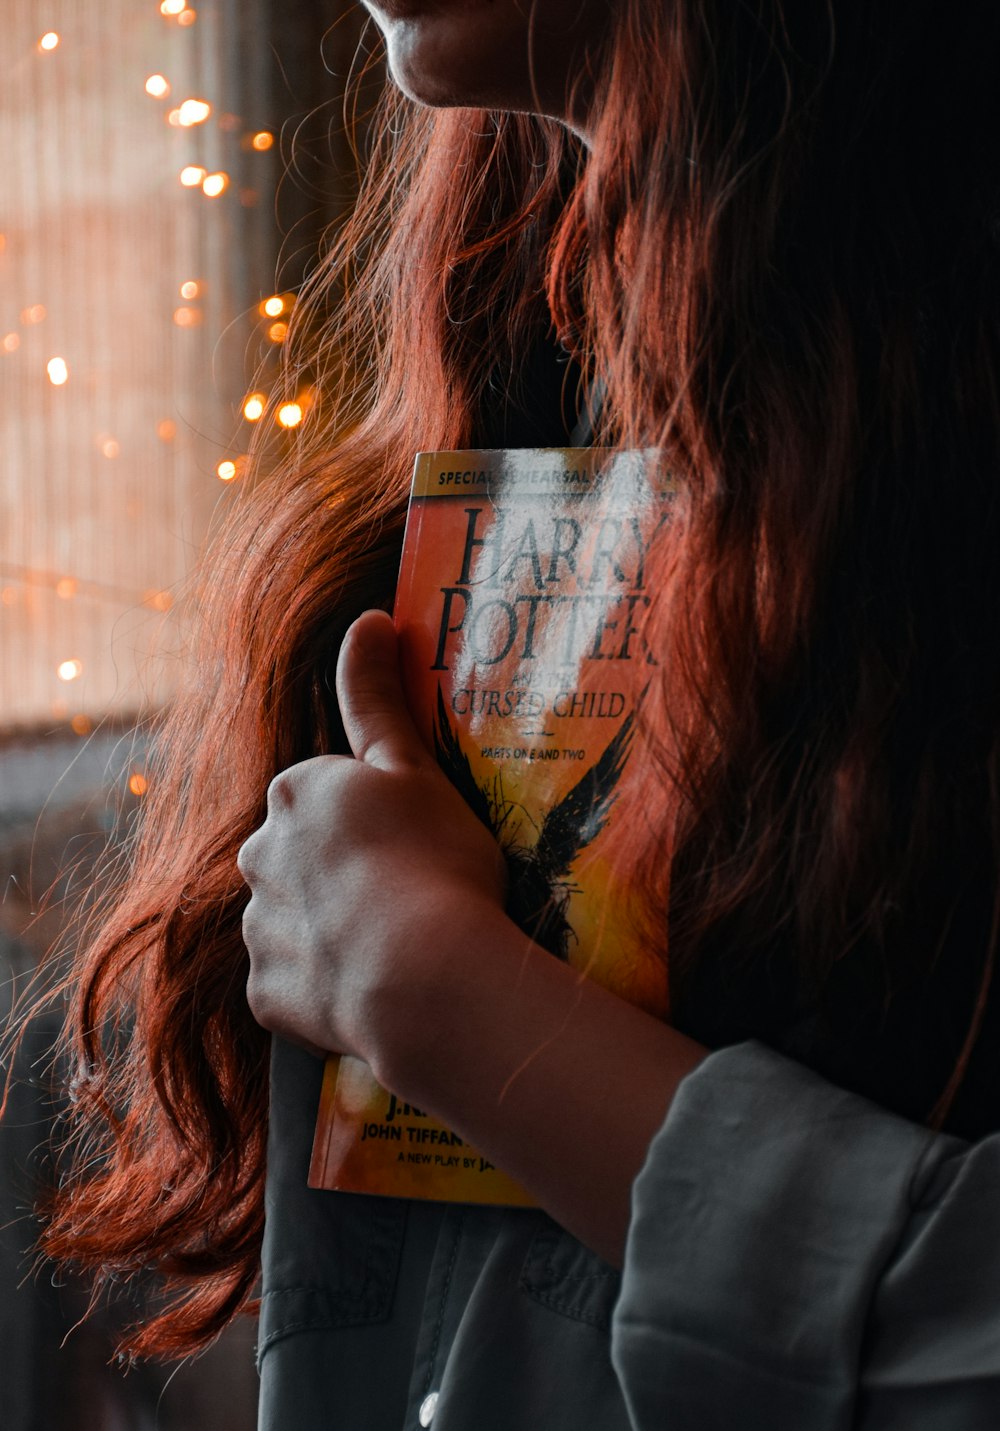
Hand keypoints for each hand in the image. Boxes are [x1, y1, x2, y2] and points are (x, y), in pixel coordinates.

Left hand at [237, 609, 508, 1075]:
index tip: (416, 843)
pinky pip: (294, 984)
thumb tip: (367, 618)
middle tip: (411, 896)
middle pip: (302, 855)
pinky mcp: (263, 995)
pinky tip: (374, 987)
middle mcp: (258, 852)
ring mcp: (258, 928)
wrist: (425, 978)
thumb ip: (377, 693)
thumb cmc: (434, 860)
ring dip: (334, 930)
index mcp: (294, 790)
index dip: (375, 818)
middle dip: (343, 872)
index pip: (326, 793)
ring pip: (296, 921)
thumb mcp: (413, 765)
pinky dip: (325, 986)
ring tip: (398, 948)